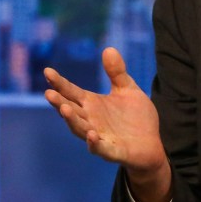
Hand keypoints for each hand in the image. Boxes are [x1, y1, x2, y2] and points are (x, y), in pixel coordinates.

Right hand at [43, 47, 171, 201]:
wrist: (153, 144)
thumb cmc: (136, 118)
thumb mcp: (128, 90)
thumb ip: (117, 72)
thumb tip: (108, 49)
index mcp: (92, 104)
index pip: (71, 92)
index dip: (59, 83)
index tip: (47, 71)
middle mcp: (91, 120)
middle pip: (71, 111)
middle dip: (59, 103)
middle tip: (49, 93)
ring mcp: (100, 137)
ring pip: (80, 129)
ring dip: (72, 121)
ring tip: (64, 109)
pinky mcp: (114, 152)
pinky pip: (101, 149)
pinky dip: (94, 143)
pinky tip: (91, 135)